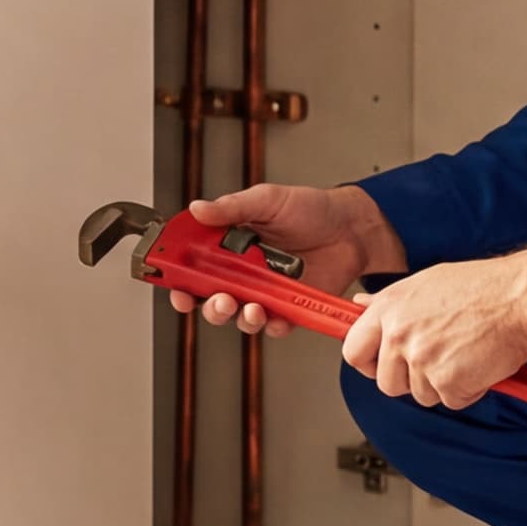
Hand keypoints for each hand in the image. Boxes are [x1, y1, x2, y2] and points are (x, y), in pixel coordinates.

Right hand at [173, 184, 408, 337]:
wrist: (351, 227)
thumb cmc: (311, 209)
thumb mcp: (268, 200)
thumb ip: (232, 208)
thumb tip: (197, 209)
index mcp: (229, 244)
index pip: (194, 266)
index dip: (179, 278)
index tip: (174, 285)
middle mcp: (242, 272)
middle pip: (210, 298)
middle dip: (209, 305)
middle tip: (219, 299)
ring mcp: (265, 291)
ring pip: (239, 316)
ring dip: (239, 317)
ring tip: (251, 308)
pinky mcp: (288, 307)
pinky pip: (273, 325)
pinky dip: (271, 325)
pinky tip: (274, 316)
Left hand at [345, 249, 526, 409]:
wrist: (522, 296)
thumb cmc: (482, 287)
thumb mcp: (426, 283)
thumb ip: (389, 302)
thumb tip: (359, 307)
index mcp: (389, 308)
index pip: (353, 351)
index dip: (368, 363)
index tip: (381, 365)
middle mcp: (400, 335)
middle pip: (386, 383)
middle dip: (410, 380)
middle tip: (438, 359)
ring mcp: (422, 361)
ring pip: (420, 394)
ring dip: (443, 383)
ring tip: (465, 352)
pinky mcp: (448, 382)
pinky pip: (451, 401)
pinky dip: (468, 390)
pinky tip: (479, 362)